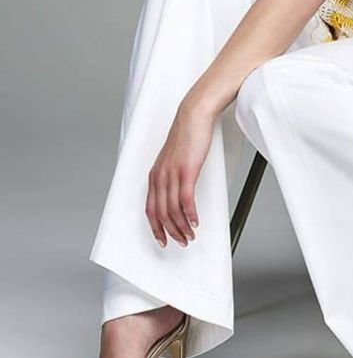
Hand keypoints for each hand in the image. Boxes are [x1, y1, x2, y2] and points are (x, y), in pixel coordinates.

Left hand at [145, 101, 215, 246]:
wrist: (193, 115)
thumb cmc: (187, 135)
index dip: (155, 228)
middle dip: (170, 232)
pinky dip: (190, 214)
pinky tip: (196, 221)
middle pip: (161, 213)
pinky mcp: (186, 170)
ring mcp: (172, 174)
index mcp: (154, 175)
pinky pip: (186, 199)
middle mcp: (159, 176)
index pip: (150, 209)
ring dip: (182, 227)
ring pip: (172, 210)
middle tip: (182, 241)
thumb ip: (172, 176)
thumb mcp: (174, 159)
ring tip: (191, 235)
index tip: (163, 239)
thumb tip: (179, 194)